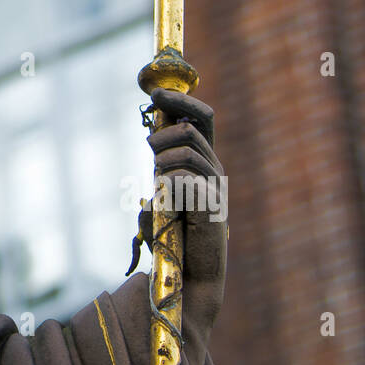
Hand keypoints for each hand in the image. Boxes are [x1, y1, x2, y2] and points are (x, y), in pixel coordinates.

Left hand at [145, 87, 226, 364]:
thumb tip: (152, 131)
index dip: (181, 100)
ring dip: (165, 158)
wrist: (187, 272)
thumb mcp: (162, 189)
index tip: (156, 92)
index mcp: (204, 161)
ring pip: (189, 152)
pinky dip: (170, 184)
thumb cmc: (172, 232)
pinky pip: (187, 181)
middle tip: (147, 145)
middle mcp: (214, 170)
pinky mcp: (212, 208)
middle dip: (166, 130)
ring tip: (155, 176)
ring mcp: (216, 188)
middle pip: (193, 129)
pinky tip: (164, 199)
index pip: (202, 118)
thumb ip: (163, 164)